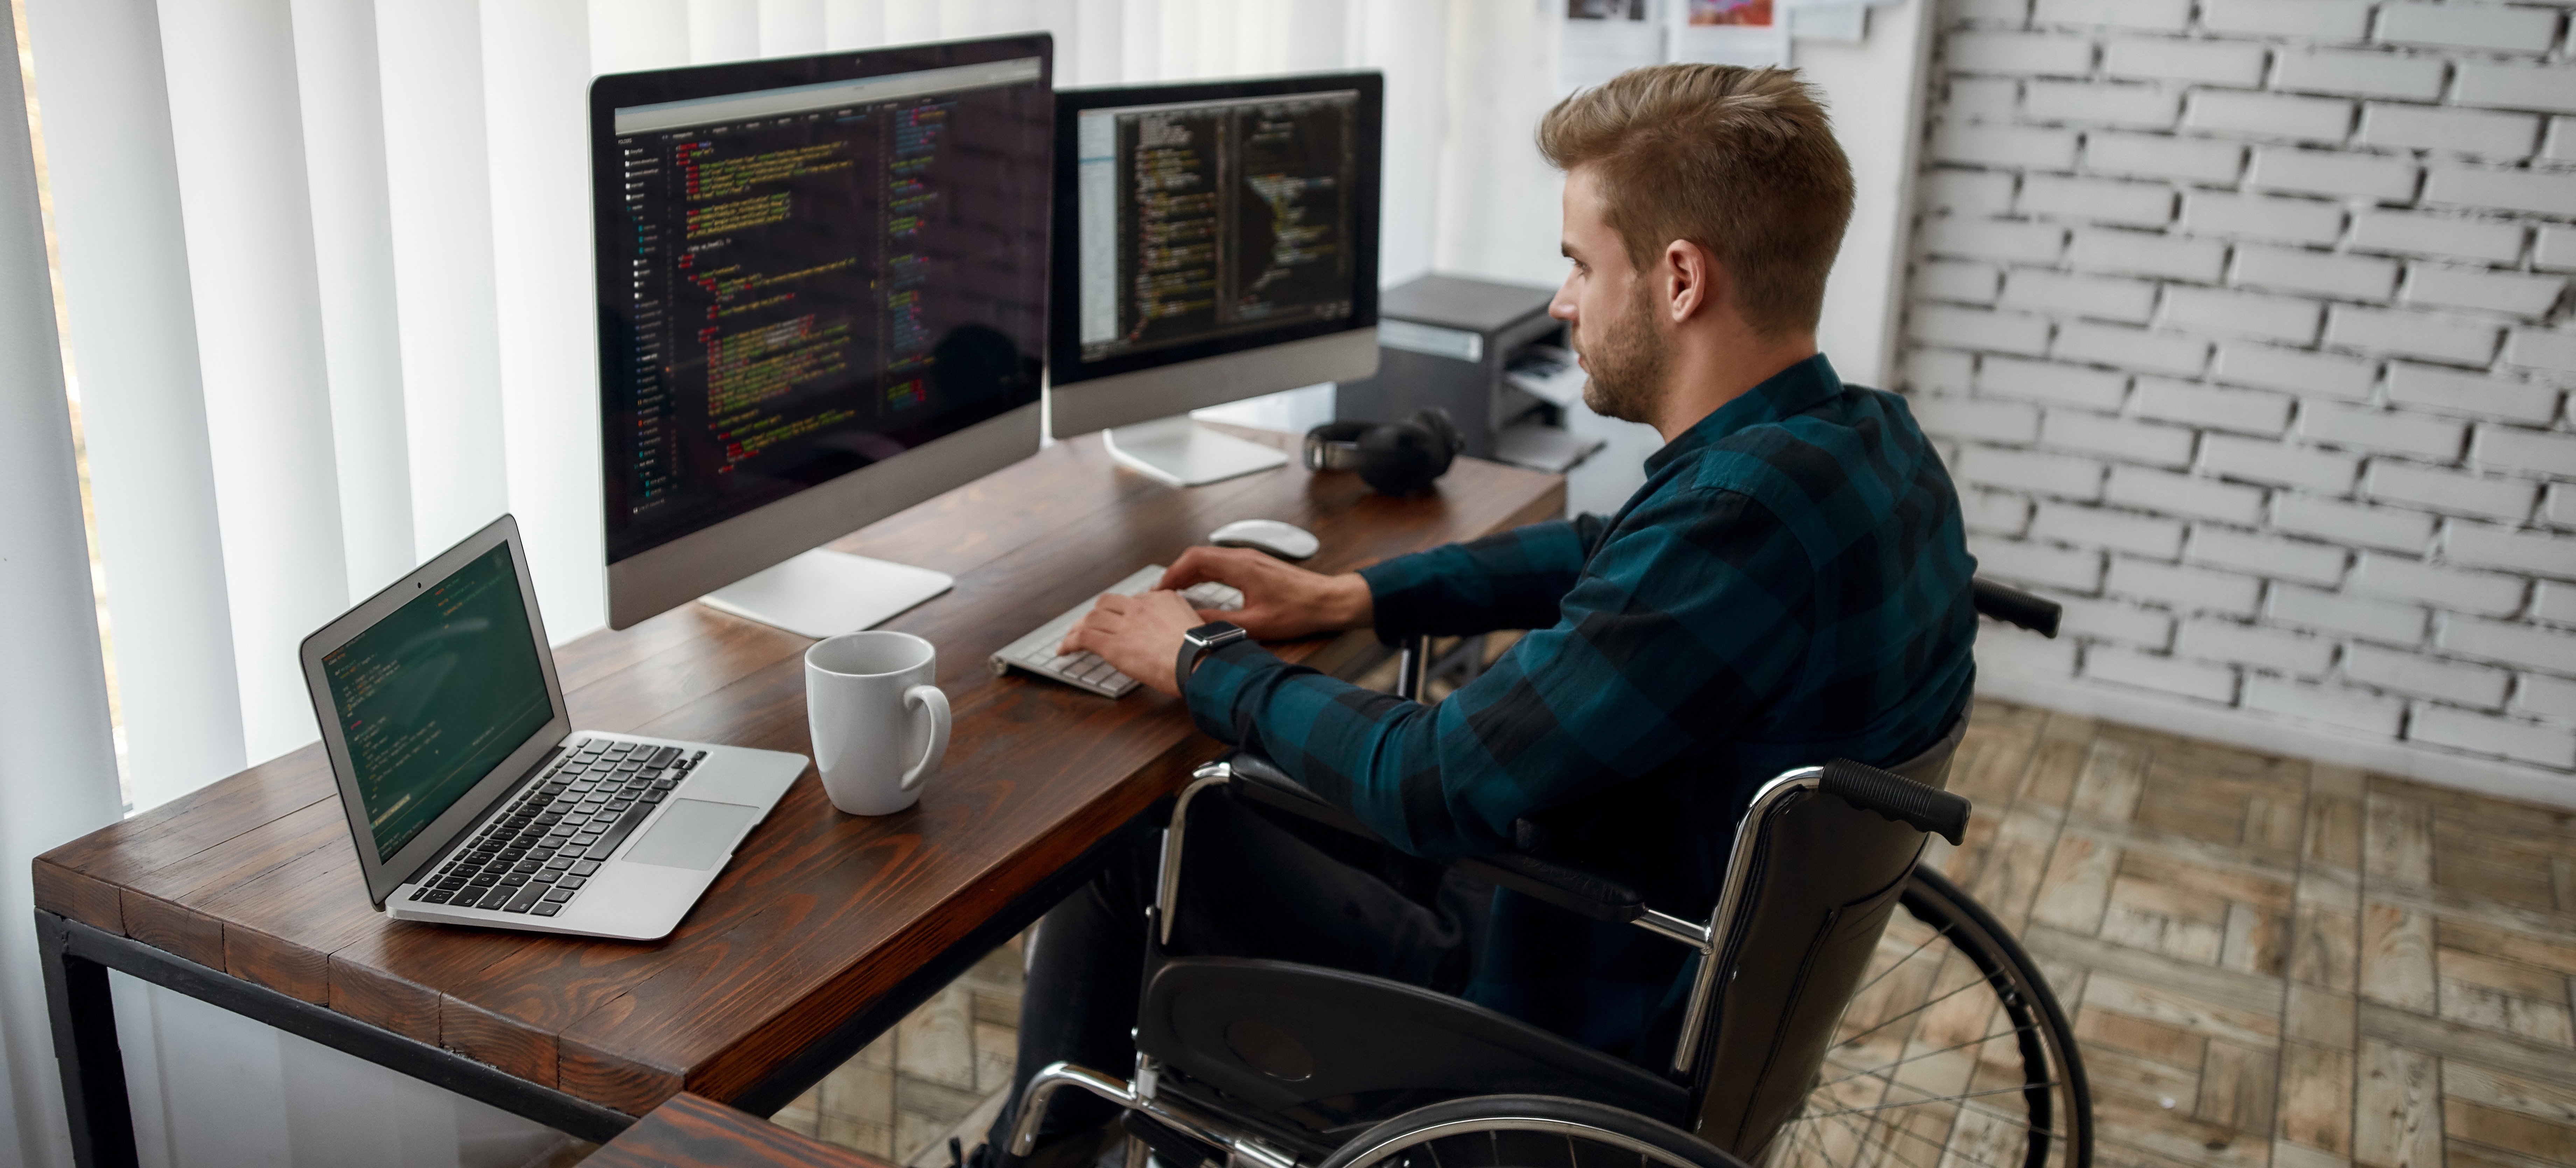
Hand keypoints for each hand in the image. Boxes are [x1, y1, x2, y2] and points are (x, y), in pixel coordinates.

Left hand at [1060, 590, 1204, 697]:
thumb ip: (1182, 622)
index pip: (1134, 601)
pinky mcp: (1113, 644)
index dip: (1122, 611)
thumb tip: (1181, 634)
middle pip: (1107, 603)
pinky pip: (1084, 637)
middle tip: (1088, 625)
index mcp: (1162, 599)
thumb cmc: (1204, 650)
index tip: (1118, 620)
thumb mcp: (1196, 625)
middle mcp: (1140, 607)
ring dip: (1078, 628)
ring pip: (1092, 618)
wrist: (1200, 659)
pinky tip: (1064, 650)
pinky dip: (1070, 642)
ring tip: (1072, 638)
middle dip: (1095, 613)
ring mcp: (1125, 624)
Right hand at [1158, 546, 1372, 640]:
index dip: (1172, 573)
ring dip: (1190, 573)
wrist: (1329, 601)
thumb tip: (1192, 624)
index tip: (1159, 590)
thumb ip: (1220, 623)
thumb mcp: (1256, 623)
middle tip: (1161, 593)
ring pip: (1210, 559)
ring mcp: (1251, 559)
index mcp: (1240, 566)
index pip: (1194, 559)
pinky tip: (1202, 590)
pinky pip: (1222, 564)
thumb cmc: (1299, 611)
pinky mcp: (1257, 566)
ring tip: (1176, 593)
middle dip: (1176, 574)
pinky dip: (1206, 574)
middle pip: (1198, 556)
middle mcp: (1244, 557)